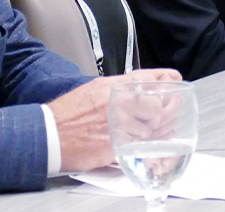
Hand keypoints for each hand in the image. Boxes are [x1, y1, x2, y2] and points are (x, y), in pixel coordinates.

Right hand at [48, 68, 180, 171]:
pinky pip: (140, 145)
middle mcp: (117, 102)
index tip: (174, 81)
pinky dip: (142, 146)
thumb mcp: (93, 90)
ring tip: (143, 133)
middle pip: (157, 104)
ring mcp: (118, 124)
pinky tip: (137, 144)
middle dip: (163, 112)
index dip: (165, 80)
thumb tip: (139, 87)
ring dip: (152, 132)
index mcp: (112, 86)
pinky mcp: (116, 145)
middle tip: (161, 116)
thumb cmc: (68, 114)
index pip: (147, 78)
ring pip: (151, 128)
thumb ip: (117, 88)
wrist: (49, 135)